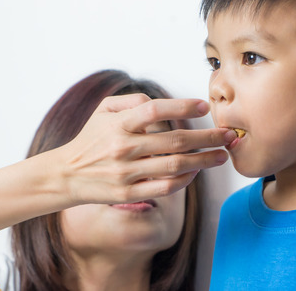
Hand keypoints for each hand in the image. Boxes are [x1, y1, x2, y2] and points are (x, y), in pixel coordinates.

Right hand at [56, 94, 235, 203]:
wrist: (66, 175)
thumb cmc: (89, 140)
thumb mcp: (101, 111)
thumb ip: (131, 101)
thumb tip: (163, 103)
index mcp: (118, 124)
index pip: (155, 110)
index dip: (182, 106)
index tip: (203, 106)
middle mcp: (123, 148)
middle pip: (175, 141)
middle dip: (208, 137)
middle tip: (228, 134)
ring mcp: (126, 173)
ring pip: (175, 166)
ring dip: (204, 160)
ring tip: (222, 155)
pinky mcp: (129, 193)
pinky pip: (165, 187)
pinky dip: (185, 180)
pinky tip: (196, 172)